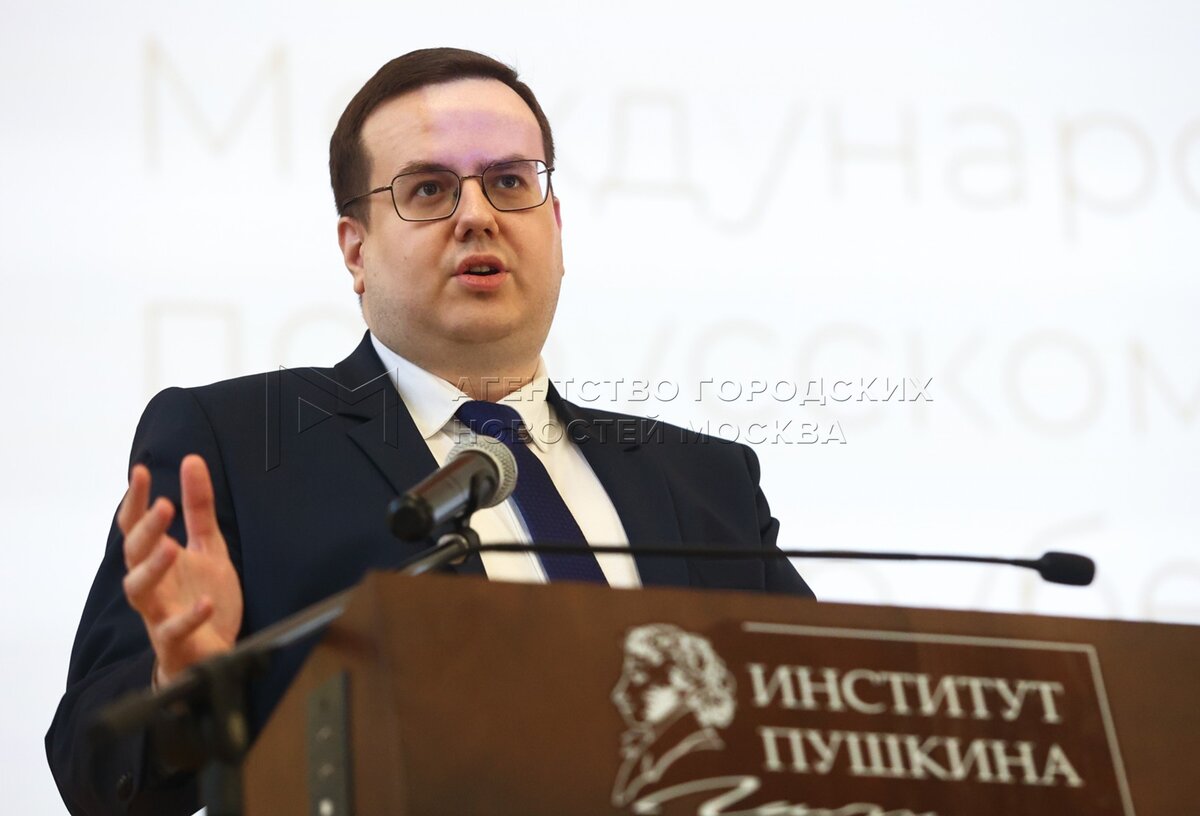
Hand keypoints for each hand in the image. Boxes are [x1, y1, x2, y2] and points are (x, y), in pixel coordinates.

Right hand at [119, 454, 242, 686]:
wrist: (211, 652)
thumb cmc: (203, 597)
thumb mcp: (208, 547)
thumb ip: (199, 508)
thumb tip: (192, 461)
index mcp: (157, 559)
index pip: (136, 526)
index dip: (136, 500)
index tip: (140, 472)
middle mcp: (152, 585)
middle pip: (134, 555)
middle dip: (146, 530)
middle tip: (164, 505)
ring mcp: (159, 613)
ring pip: (140, 591)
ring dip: (153, 568)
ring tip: (171, 547)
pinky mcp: (175, 642)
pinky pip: (173, 631)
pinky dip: (188, 617)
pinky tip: (205, 603)